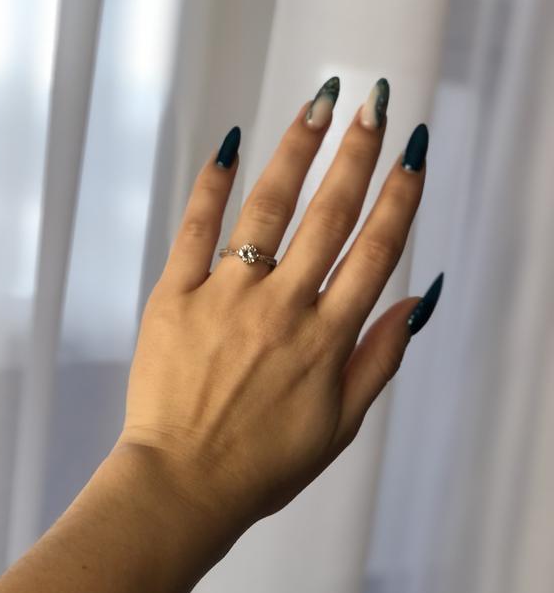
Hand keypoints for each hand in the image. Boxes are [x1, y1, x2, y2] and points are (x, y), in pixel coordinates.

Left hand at [115, 77, 442, 534]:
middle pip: (329, 215)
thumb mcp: (340, 425)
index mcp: (326, 339)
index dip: (400, 198)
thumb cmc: (263, 465)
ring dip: (296, 152)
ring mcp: (225, 298)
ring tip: (318, 106)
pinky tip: (228, 147)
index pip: (375, 252)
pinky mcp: (175, 298)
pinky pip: (195, 230)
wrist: (182, 486)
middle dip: (358, 155)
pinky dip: (212, 186)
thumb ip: (379, 360)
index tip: (414, 155)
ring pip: (268, 210)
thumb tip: (416, 303)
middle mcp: (282, 308)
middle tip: (376, 106)